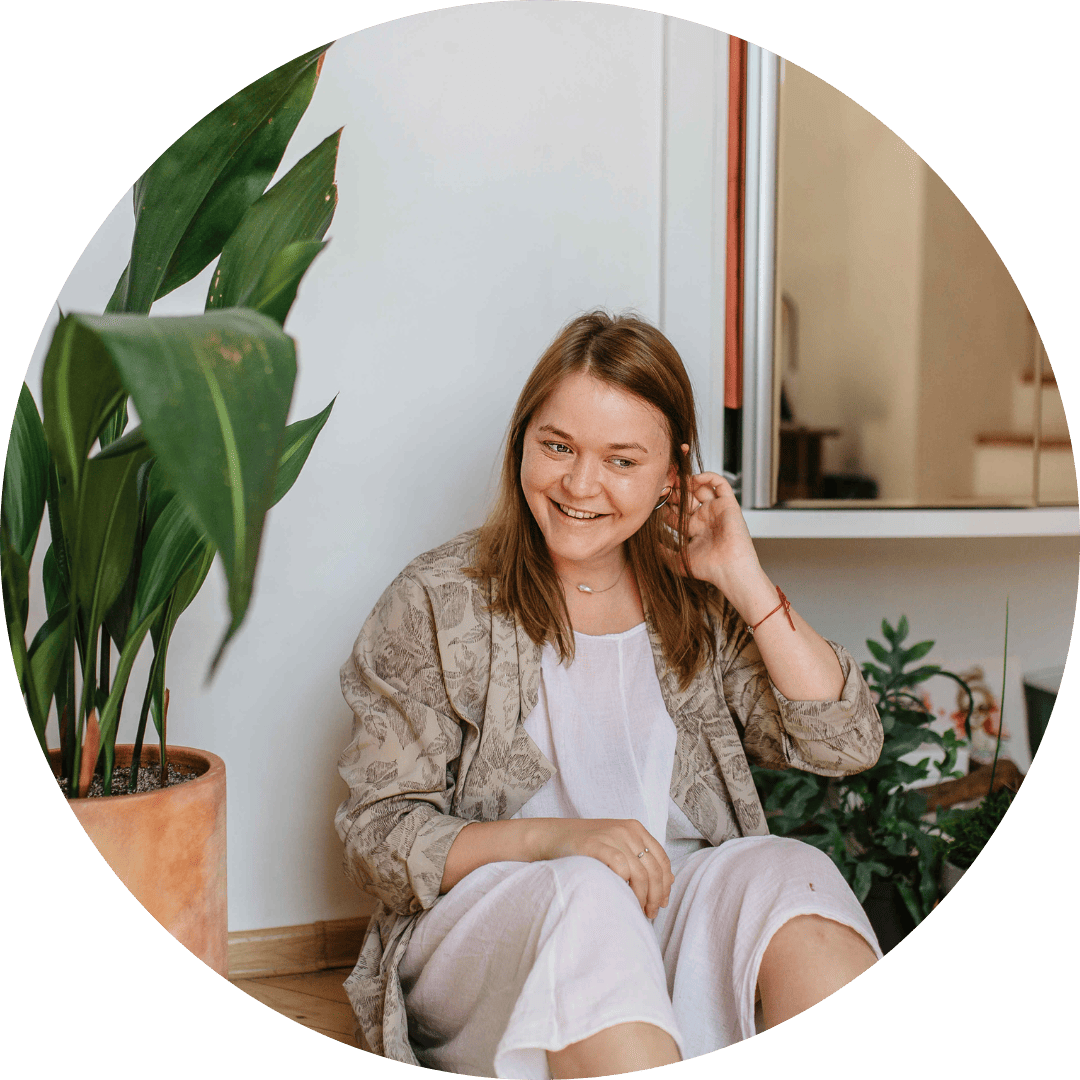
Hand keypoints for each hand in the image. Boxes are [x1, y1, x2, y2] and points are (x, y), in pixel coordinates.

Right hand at [538, 818, 673, 919]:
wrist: (553, 837)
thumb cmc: (586, 847)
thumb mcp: (618, 847)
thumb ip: (642, 860)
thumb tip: (671, 880)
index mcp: (635, 828)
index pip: (662, 860)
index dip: (665, 884)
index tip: (662, 903)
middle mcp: (627, 830)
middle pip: (653, 869)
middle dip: (656, 896)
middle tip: (650, 913)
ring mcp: (612, 836)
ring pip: (640, 873)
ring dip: (642, 897)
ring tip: (638, 910)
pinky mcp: (596, 845)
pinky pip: (620, 867)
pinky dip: (625, 885)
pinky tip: (621, 896)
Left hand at [663, 472, 762, 592]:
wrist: (728, 570)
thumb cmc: (707, 569)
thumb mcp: (675, 560)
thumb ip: (661, 550)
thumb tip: (647, 542)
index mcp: (694, 529)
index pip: (676, 512)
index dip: (665, 504)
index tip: (655, 499)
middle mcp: (705, 518)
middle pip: (687, 498)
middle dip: (675, 491)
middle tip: (665, 486)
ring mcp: (716, 511)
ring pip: (702, 488)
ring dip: (689, 482)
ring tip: (678, 481)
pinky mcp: (729, 505)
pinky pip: (720, 484)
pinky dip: (709, 477)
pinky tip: (695, 479)